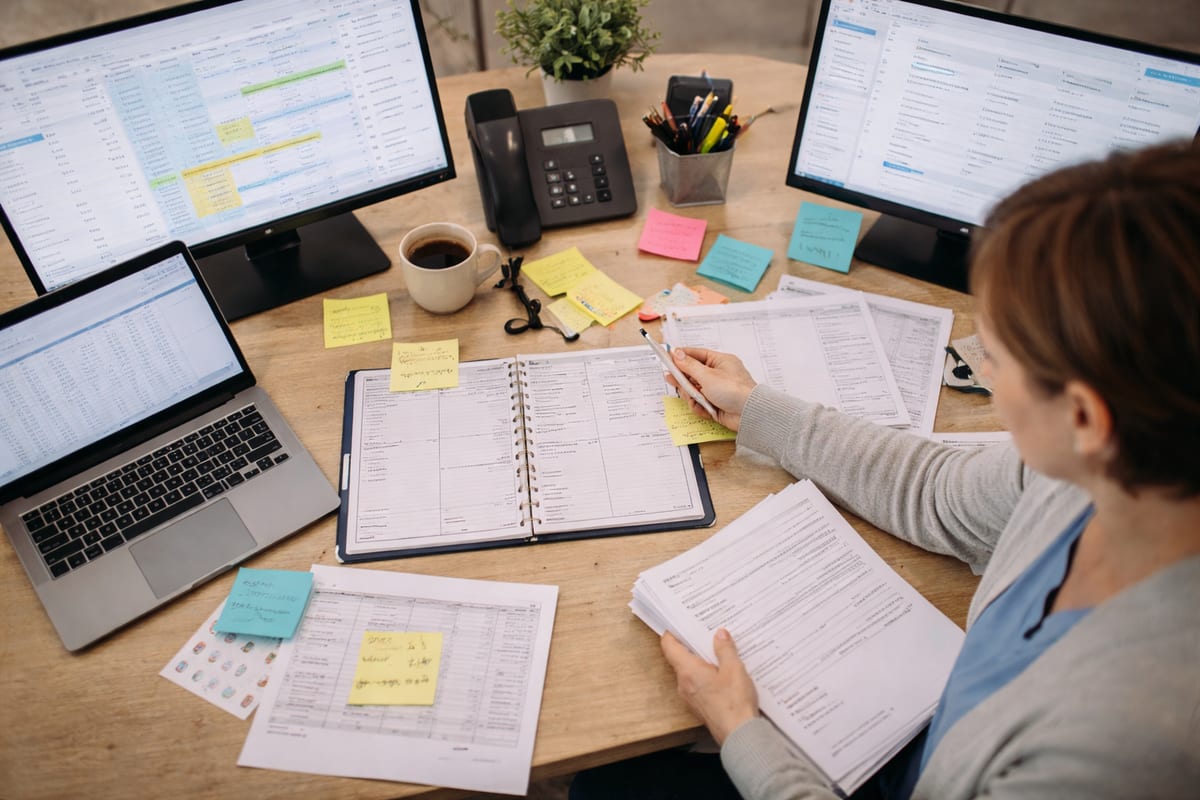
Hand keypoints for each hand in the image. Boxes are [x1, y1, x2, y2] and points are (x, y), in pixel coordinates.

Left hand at [660, 628, 758, 744]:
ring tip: (716, 650)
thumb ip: (725, 649)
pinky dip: (705, 676)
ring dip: (700, 661)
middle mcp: (684, 684)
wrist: (739, 735)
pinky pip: (697, 685)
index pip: (669, 647)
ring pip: (689, 672)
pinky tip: (722, 673)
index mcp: (688, 671)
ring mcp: (690, 697)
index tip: (677, 623)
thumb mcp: (734, 669)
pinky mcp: (699, 706)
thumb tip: (720, 634)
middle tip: (703, 632)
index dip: (671, 633)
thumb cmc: (735, 703)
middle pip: (679, 658)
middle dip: (691, 645)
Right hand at [666, 347, 756, 430]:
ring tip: (694, 398)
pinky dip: (698, 406)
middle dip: (683, 379)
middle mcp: (718, 374)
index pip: (696, 355)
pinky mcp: (716, 404)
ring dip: (691, 395)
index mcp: (720, 362)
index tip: (667, 357)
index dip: (681, 356)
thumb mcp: (708, 375)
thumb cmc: (735, 391)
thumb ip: (689, 366)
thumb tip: (677, 354)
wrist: (749, 414)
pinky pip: (699, 402)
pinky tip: (702, 407)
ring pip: (694, 390)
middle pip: (693, 373)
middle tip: (671, 378)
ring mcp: (717, 390)